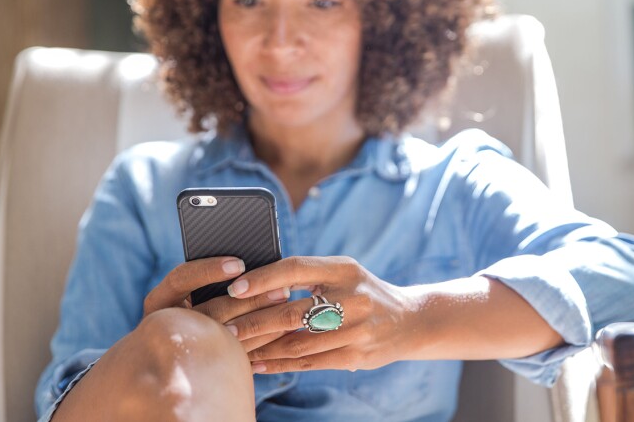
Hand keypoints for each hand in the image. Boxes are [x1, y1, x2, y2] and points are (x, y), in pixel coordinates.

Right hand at [142, 256, 292, 351]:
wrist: (177, 355)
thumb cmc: (194, 300)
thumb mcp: (194, 286)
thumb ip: (216, 275)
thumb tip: (248, 261)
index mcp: (161, 299)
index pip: (181, 279)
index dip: (209, 270)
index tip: (239, 264)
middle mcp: (167, 324)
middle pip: (211, 311)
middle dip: (250, 300)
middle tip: (282, 289)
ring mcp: (186, 347)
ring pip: (227, 336)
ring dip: (262, 320)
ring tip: (288, 307)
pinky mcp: (206, 364)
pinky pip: (237, 353)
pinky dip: (262, 341)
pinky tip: (285, 330)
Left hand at [223, 256, 418, 373]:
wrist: (409, 319)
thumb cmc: (362, 291)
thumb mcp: (343, 272)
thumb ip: (308, 275)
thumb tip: (254, 282)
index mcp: (344, 269)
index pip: (296, 268)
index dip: (263, 278)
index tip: (235, 287)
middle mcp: (352, 298)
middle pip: (292, 311)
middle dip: (253, 321)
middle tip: (224, 326)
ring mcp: (356, 330)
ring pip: (297, 342)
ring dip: (261, 346)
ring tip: (234, 348)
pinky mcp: (356, 356)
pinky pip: (310, 362)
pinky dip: (279, 364)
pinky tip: (258, 364)